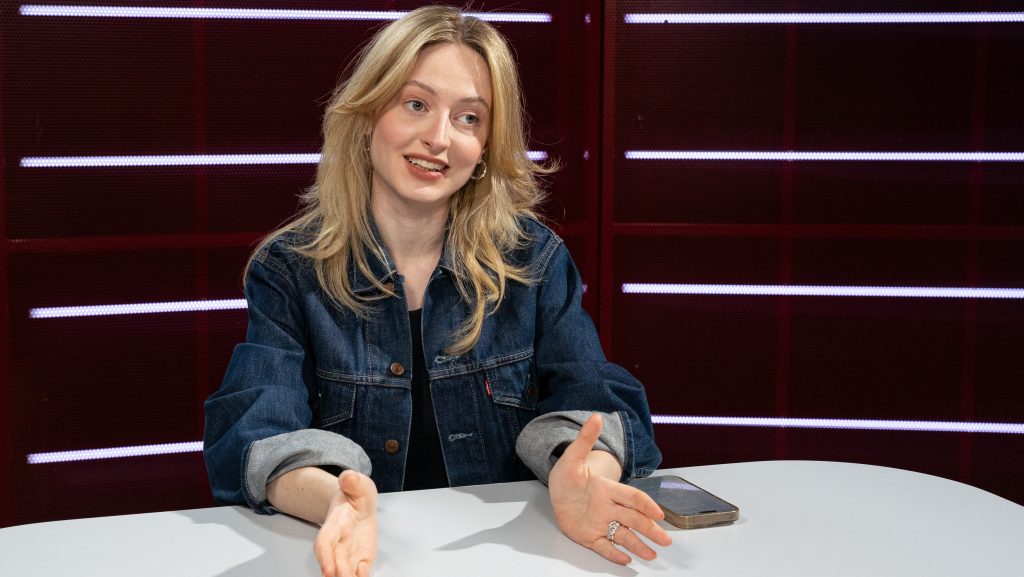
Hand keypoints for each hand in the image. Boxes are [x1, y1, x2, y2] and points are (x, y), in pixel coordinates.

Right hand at [314, 470, 377, 576]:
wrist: (358, 504)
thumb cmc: (355, 496)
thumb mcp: (358, 483)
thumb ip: (353, 481)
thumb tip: (347, 478)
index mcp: (335, 523)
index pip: (324, 542)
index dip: (325, 557)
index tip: (327, 570)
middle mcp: (338, 541)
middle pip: (335, 562)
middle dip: (339, 574)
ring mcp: (349, 552)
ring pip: (345, 570)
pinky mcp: (361, 559)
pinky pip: (360, 572)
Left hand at [548, 413, 671, 563]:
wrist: (557, 490)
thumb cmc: (568, 475)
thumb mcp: (572, 457)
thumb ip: (585, 439)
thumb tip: (595, 417)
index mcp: (608, 489)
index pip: (632, 497)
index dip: (645, 505)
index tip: (658, 513)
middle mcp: (608, 507)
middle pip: (633, 519)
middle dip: (650, 530)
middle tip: (666, 541)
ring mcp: (600, 523)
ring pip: (622, 535)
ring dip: (637, 545)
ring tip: (651, 555)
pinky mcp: (589, 536)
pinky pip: (603, 546)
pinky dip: (613, 553)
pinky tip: (625, 560)